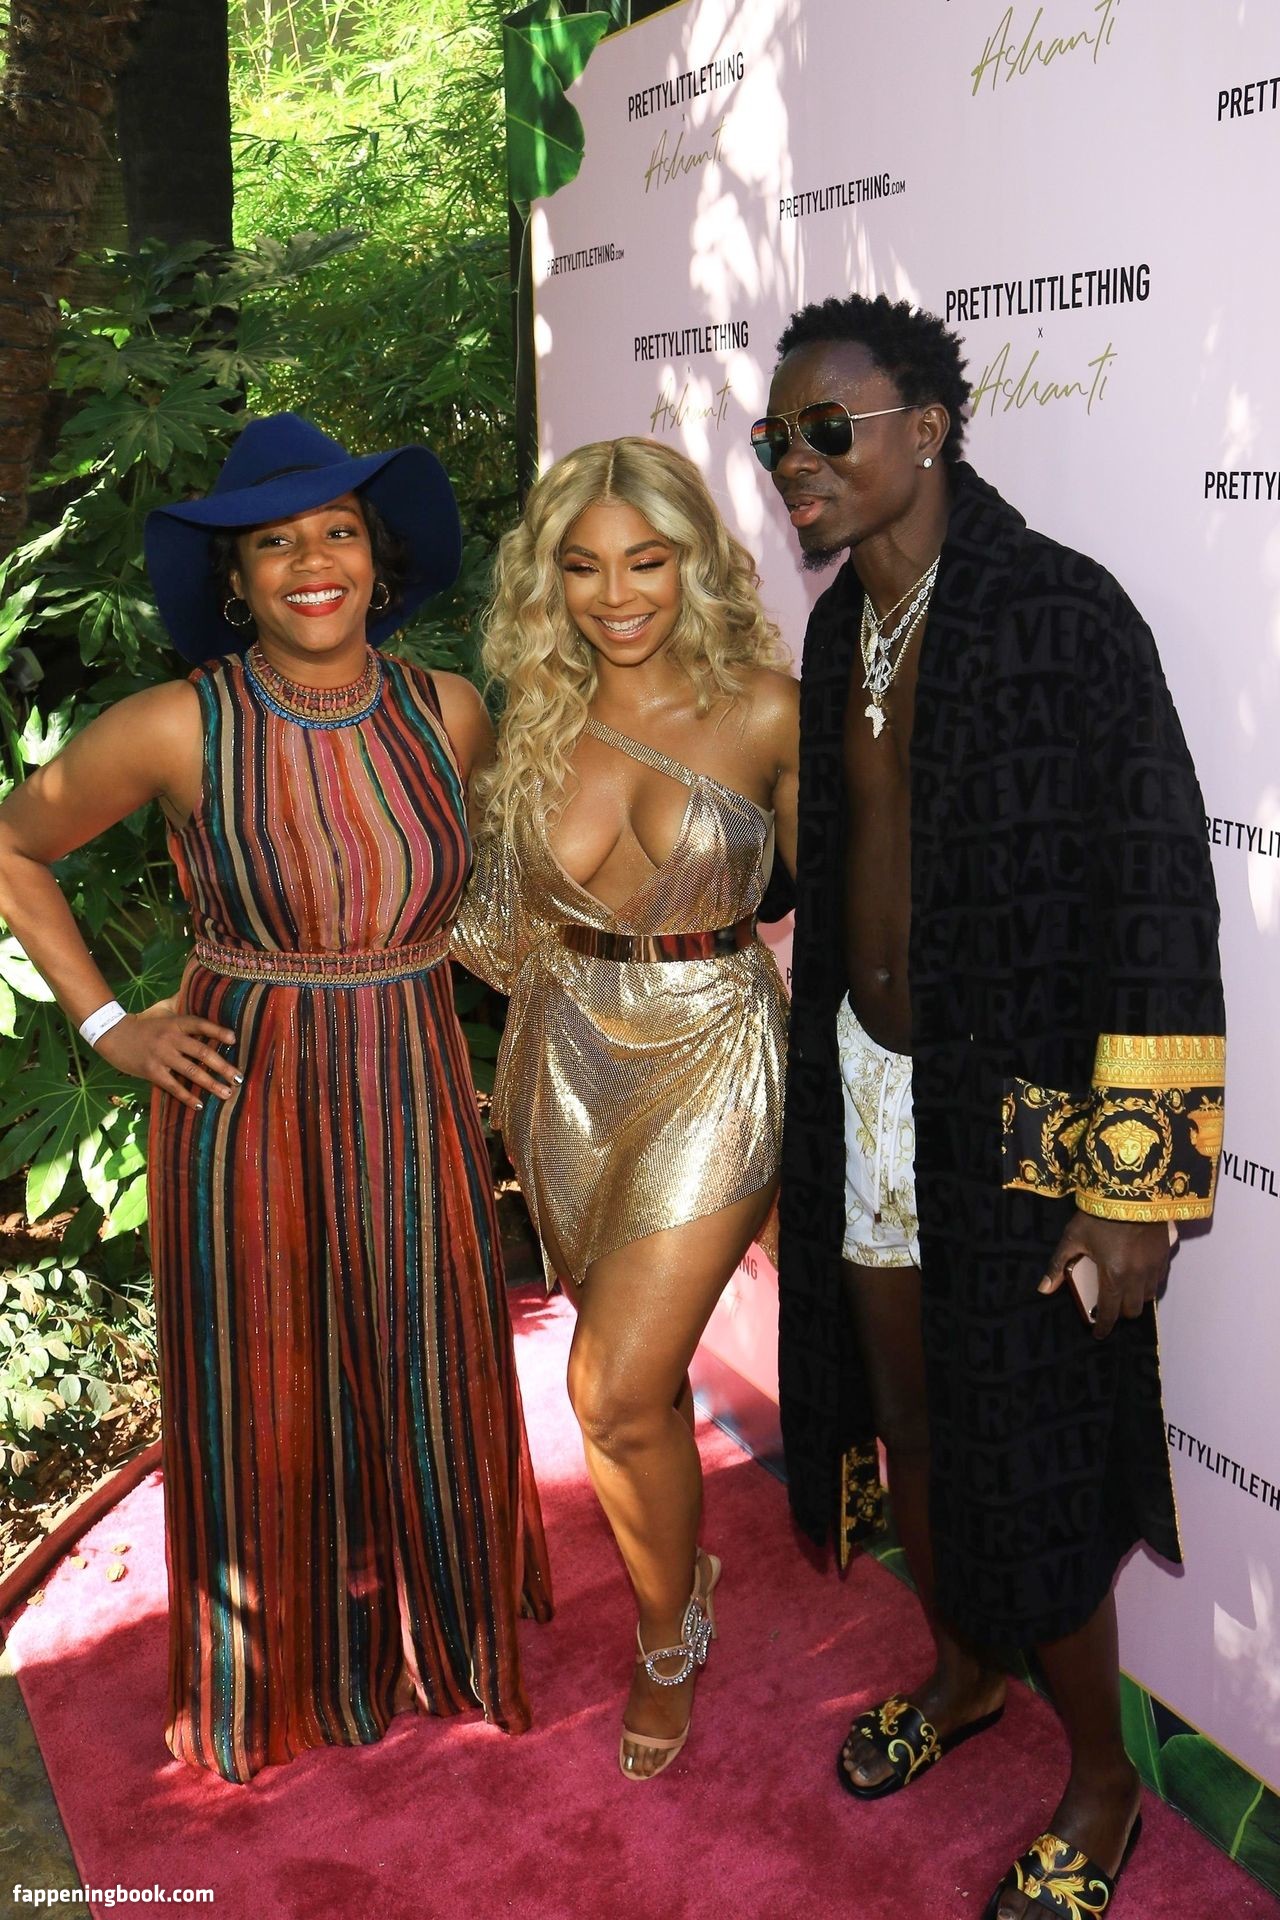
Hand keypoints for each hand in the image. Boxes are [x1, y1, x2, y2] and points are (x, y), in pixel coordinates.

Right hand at [95, 1008, 239, 1112]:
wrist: (113, 1035)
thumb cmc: (143, 1024)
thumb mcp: (162, 1012)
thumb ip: (181, 1008)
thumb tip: (200, 995)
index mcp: (175, 1023)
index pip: (200, 1025)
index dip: (218, 1031)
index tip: (234, 1039)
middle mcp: (170, 1038)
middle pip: (202, 1052)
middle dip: (223, 1066)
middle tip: (239, 1077)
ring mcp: (161, 1056)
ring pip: (191, 1071)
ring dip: (211, 1084)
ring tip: (227, 1092)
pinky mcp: (152, 1071)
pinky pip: (173, 1086)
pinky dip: (187, 1096)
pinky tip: (199, 1105)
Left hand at [1039, 1212, 1173, 1338]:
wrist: (1130, 1191)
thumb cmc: (1097, 1215)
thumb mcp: (1073, 1238)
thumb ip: (1059, 1265)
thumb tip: (1043, 1289)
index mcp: (1114, 1276)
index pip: (1110, 1312)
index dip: (1104, 1327)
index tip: (1099, 1334)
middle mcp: (1137, 1277)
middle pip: (1133, 1310)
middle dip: (1120, 1312)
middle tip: (1109, 1305)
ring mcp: (1154, 1267)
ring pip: (1148, 1297)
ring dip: (1135, 1299)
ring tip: (1123, 1290)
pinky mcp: (1165, 1256)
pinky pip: (1158, 1280)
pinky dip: (1147, 1284)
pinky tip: (1138, 1274)